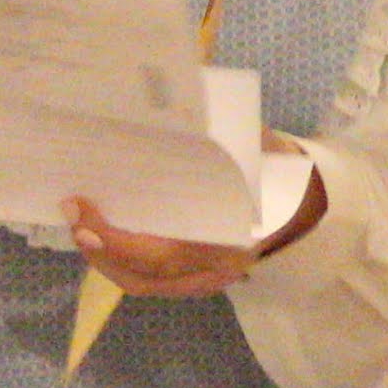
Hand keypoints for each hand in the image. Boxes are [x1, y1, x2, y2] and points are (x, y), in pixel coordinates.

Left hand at [67, 139, 326, 299]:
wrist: (313, 203)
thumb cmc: (277, 169)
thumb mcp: (253, 146)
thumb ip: (217, 134)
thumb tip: (174, 104)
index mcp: (231, 240)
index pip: (161, 256)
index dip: (115, 240)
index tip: (84, 208)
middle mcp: (217, 270)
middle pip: (142, 277)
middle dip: (100, 249)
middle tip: (74, 213)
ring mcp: (209, 280)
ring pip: (143, 283)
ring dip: (105, 258)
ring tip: (83, 224)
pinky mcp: (198, 277)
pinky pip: (151, 279)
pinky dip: (121, 261)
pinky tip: (104, 234)